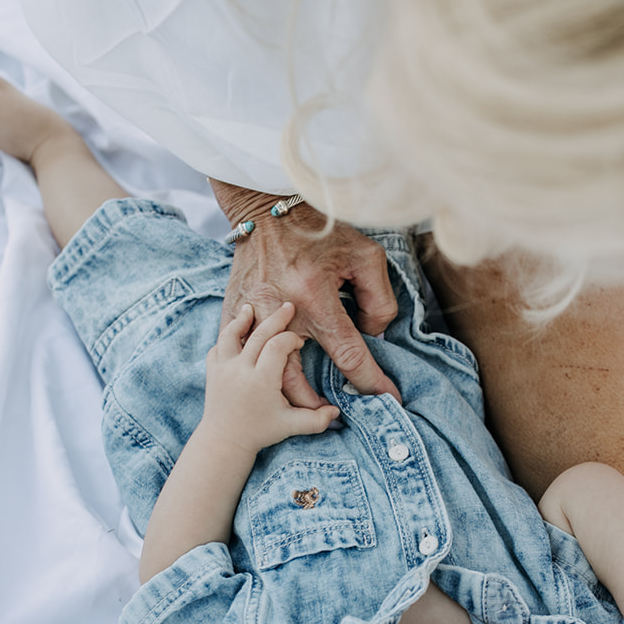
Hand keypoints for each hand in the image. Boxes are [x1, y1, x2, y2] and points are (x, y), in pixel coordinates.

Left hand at [202, 303, 338, 454]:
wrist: (224, 441)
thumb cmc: (260, 433)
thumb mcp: (291, 426)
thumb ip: (316, 420)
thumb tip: (337, 412)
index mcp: (261, 381)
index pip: (277, 347)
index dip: (291, 339)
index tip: (299, 341)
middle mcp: (240, 370)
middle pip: (258, 334)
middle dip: (275, 319)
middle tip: (288, 306)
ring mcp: (223, 369)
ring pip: (231, 335)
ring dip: (242, 319)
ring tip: (250, 307)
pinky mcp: (211, 371)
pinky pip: (217, 346)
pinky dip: (226, 336)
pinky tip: (236, 330)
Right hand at [211, 180, 399, 402]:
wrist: (265, 208)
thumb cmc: (320, 231)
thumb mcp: (365, 256)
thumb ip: (378, 299)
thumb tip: (374, 334)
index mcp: (315, 297)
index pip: (348, 354)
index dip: (371, 382)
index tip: (388, 399)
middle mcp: (281, 310)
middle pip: (296, 379)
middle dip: (316, 406)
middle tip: (335, 415)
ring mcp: (252, 313)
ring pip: (265, 373)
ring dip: (286, 396)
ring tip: (305, 408)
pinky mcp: (236, 312)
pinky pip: (241, 354)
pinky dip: (256, 373)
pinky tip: (269, 383)